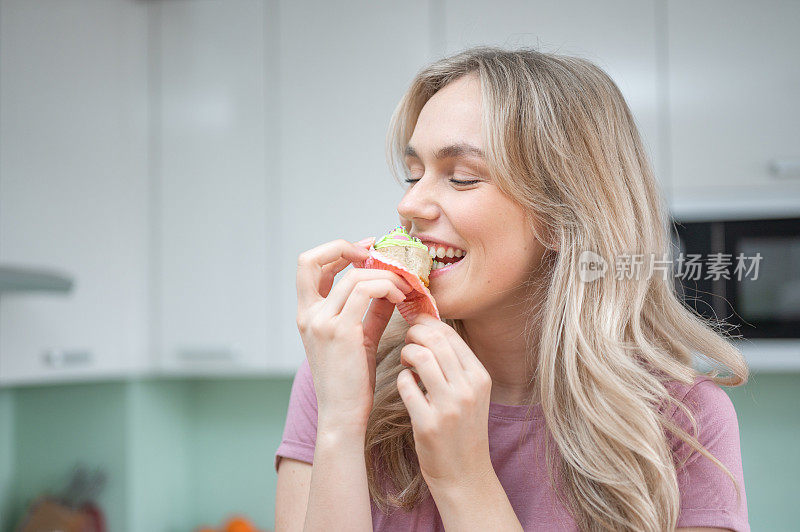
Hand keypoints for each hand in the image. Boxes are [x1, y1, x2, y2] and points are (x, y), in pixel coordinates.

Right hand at [296, 237, 413, 430]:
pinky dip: (388, 286)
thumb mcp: (360, 339)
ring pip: (353, 275)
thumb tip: (390, 288)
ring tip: (404, 286)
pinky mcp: (340, 330)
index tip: (365, 250)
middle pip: (313, 259)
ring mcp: (321, 321)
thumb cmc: (352, 382)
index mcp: (307, 314)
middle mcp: (308, 314)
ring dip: (384, 273)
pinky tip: (401, 297)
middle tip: (378, 253)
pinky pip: (367, 290)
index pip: (308, 266)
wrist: (343, 415)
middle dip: (346, 247)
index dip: (335, 251)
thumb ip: (371, 312)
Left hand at [397, 313, 494, 492]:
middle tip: (407, 340)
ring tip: (405, 362)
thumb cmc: (463, 428)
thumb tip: (432, 330)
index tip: (416, 324)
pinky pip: (405, 384)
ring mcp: (449, 407)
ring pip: (420, 357)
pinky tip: (405, 385)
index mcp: (480, 377)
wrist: (465, 475)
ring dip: (406, 353)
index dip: (428, 323)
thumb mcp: (472, 393)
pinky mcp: (428, 423)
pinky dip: (401, 379)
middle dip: (414, 333)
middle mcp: (468, 389)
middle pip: (435, 340)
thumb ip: (456, 365)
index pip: (450, 335)